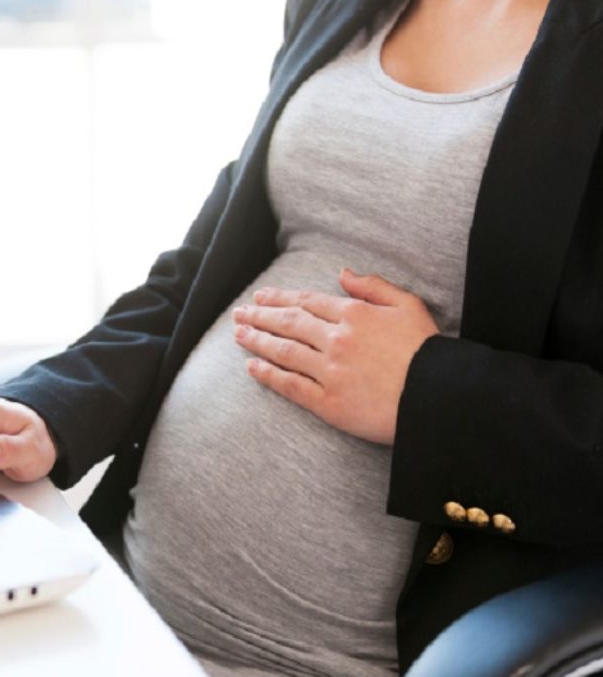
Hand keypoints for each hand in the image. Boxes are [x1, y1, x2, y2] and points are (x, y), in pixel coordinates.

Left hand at [232, 268, 439, 444]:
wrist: (438, 397)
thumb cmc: (427, 351)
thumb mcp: (408, 305)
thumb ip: (373, 287)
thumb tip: (342, 273)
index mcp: (354, 314)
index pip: (306, 302)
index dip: (280, 298)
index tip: (260, 297)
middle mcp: (336, 339)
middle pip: (288, 323)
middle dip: (260, 316)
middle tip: (239, 314)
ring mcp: (329, 371)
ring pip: (284, 351)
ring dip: (257, 341)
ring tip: (238, 334)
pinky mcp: (328, 402)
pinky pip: (290, 385)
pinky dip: (268, 375)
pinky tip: (252, 367)